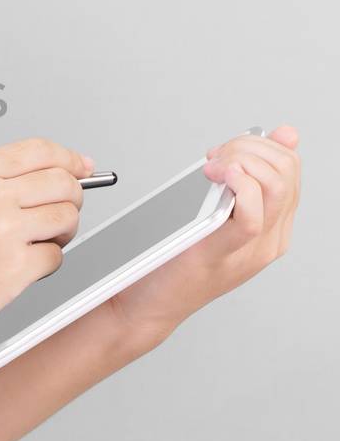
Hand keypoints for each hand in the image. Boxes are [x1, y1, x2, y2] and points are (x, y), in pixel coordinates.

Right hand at [0, 136, 95, 350]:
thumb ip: (0, 181)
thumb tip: (59, 172)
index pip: (38, 150)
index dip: (68, 157)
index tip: (81, 166)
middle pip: (61, 182)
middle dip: (72, 198)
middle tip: (63, 211)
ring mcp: (5, 231)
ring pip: (67, 217)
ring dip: (63, 232)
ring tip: (39, 242)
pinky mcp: (17, 266)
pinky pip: (56, 256)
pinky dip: (47, 263)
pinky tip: (22, 265)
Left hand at [104, 125, 300, 346]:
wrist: (150, 306)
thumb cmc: (176, 258)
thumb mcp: (219, 211)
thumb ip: (247, 178)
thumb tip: (284, 134)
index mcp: (273, 229)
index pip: (290, 169)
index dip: (259, 146)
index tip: (225, 152)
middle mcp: (270, 241)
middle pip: (286, 171)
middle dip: (249, 147)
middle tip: (214, 157)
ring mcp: (250, 251)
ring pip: (275, 187)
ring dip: (240, 159)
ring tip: (210, 167)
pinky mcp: (221, 255)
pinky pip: (249, 217)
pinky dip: (237, 185)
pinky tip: (215, 177)